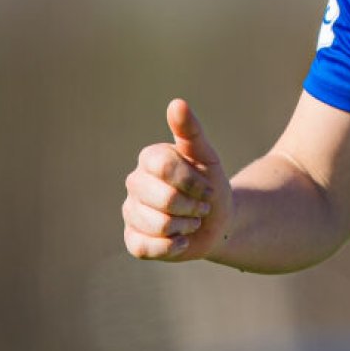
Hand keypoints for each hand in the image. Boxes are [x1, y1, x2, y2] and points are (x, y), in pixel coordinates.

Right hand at [122, 99, 231, 260]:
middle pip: (163, 199)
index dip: (193, 181)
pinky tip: (180, 240)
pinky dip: (171, 247)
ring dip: (186, 226)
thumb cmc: (211, 184)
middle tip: (201, 206)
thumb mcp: (207, 157)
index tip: (207, 187)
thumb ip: (191, 131)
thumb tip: (177, 103)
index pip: (164, 166)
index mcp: (150, 159)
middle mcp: (134, 183)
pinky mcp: (132, 239)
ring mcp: (130, 211)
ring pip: (157, 225)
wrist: (218, 221)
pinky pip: (144, 247)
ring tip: (191, 221)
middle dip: (192, 206)